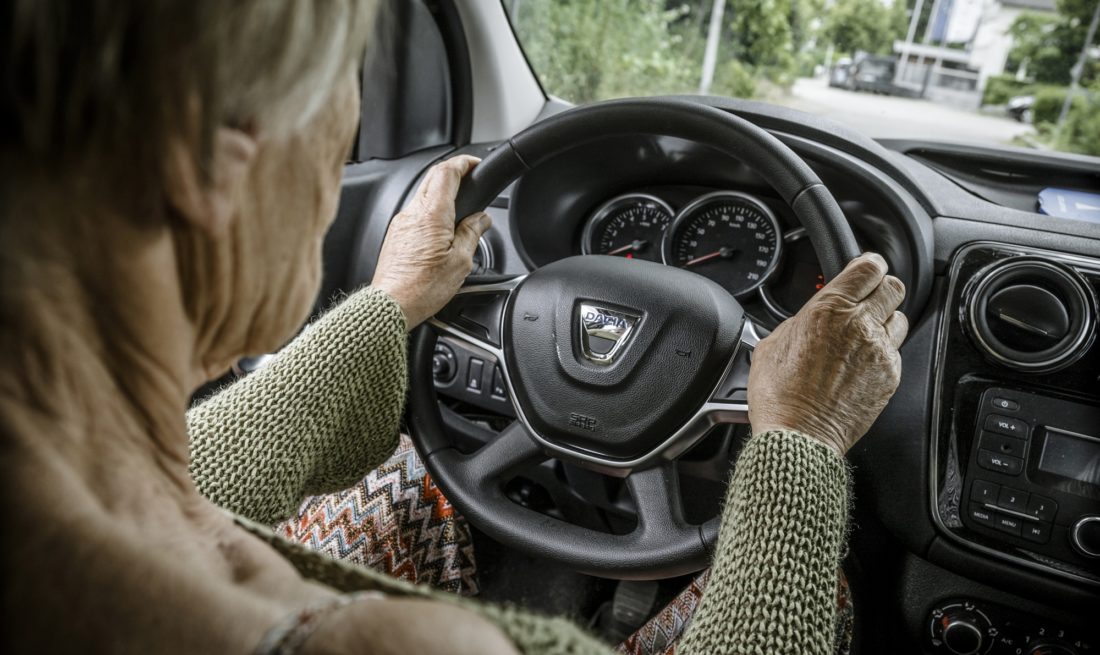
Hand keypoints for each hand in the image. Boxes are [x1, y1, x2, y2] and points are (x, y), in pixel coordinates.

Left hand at [372, 155, 490, 328]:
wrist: (391, 305)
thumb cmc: (421, 288)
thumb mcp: (461, 262)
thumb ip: (473, 233)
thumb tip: (482, 219)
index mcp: (432, 215)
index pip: (446, 172)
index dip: (463, 163)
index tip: (474, 164)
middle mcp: (413, 213)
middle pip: (433, 177)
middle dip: (453, 173)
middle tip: (470, 179)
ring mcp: (401, 222)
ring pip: (424, 194)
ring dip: (442, 193)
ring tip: (459, 208)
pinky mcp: (396, 234)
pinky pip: (415, 212)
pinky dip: (431, 210)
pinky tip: (441, 227)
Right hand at [748, 253, 907, 454]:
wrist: (797, 436)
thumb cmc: (778, 395)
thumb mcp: (772, 343)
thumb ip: (798, 321)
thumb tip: (809, 318)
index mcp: (828, 308)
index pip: (869, 267)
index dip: (869, 264)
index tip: (866, 268)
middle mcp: (860, 325)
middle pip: (894, 287)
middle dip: (881, 288)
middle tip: (867, 297)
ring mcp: (879, 352)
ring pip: (900, 318)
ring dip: (885, 319)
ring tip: (865, 332)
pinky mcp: (890, 377)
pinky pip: (895, 352)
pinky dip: (883, 352)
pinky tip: (861, 362)